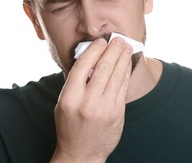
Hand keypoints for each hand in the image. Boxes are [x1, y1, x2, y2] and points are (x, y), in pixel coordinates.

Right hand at [51, 37, 132, 162]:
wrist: (81, 153)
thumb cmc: (70, 125)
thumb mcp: (64, 103)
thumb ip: (75, 82)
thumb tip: (91, 58)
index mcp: (70, 97)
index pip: (83, 65)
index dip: (94, 50)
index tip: (101, 41)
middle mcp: (87, 102)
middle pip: (103, 67)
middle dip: (113, 50)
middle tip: (118, 39)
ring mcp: (105, 108)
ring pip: (117, 75)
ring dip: (123, 58)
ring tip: (126, 46)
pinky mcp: (117, 113)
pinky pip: (123, 87)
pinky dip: (125, 73)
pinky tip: (127, 63)